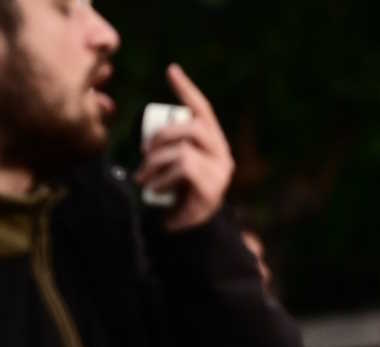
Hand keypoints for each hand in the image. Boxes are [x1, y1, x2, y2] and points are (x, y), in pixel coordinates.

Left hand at [134, 64, 233, 231]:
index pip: (203, 110)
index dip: (187, 89)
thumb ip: (172, 147)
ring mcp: (221, 171)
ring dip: (156, 162)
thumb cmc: (178, 194)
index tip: (171, 70)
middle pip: (192, 127)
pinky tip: (152, 187)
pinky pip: (183, 169)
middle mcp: (223, 153)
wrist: (190, 230)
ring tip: (143, 177)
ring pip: (183, 149)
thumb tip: (151, 129)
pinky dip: (161, 177)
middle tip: (144, 151)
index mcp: (214, 143)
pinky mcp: (213, 188)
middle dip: (162, 136)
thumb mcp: (174, 165)